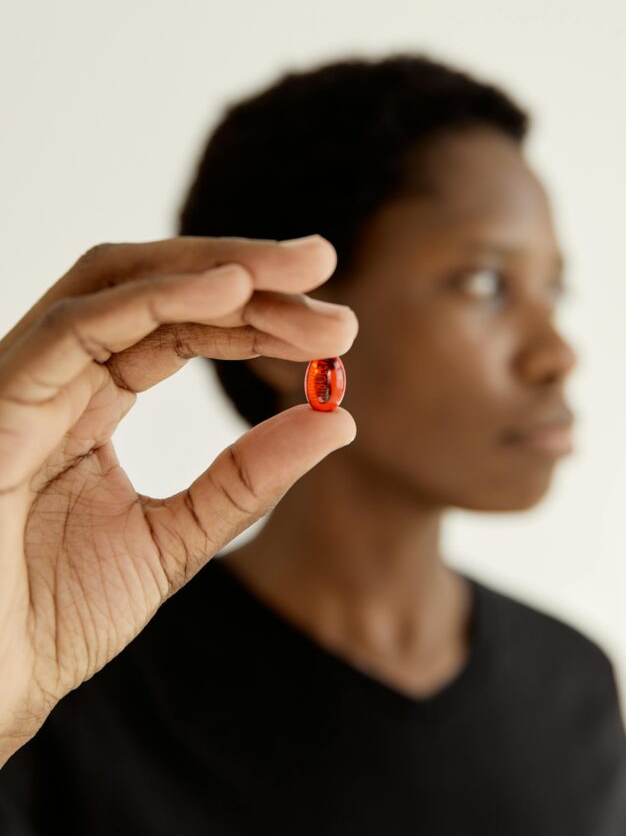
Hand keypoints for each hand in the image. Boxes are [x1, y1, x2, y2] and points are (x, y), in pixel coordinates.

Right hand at [0, 235, 357, 764]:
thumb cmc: (51, 617)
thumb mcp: (175, 538)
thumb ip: (247, 479)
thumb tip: (339, 420)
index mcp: (88, 401)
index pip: (179, 327)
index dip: (256, 314)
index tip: (334, 325)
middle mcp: (55, 377)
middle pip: (153, 286)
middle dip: (245, 270)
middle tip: (324, 264)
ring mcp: (21, 381)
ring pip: (118, 284)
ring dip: (216, 268)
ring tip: (301, 269)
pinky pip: (77, 328)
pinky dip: (156, 299)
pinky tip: (233, 288)